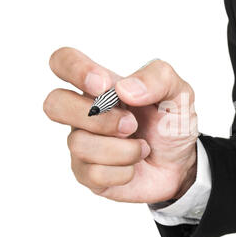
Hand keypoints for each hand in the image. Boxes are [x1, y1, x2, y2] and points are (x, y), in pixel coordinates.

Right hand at [43, 47, 197, 202]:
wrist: (182, 165)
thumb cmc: (172, 125)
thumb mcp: (179, 94)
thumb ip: (158, 79)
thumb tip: (123, 89)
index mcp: (102, 86)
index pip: (63, 62)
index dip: (75, 69)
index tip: (104, 85)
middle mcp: (85, 112)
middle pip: (54, 104)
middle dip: (97, 118)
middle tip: (131, 124)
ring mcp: (84, 144)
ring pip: (79, 144)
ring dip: (123, 149)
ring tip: (143, 148)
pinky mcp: (88, 174)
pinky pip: (93, 174)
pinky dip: (124, 171)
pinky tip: (135, 166)